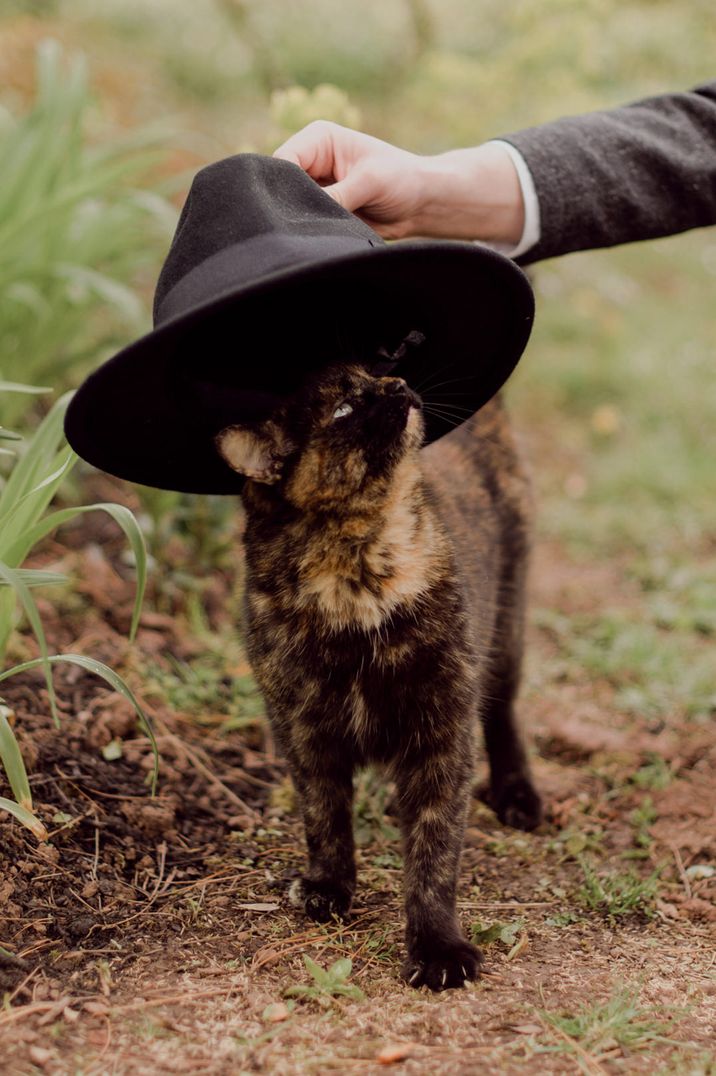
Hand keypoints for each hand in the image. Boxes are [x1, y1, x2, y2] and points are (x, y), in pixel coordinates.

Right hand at [273, 121, 524, 245]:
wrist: (422, 203)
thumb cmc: (402, 180)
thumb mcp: (369, 182)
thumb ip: (336, 196)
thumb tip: (305, 214)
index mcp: (318, 139)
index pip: (282, 161)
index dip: (279, 186)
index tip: (290, 209)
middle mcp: (311, 161)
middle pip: (280, 186)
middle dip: (287, 206)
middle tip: (300, 227)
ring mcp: (314, 187)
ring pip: (289, 208)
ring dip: (299, 222)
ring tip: (314, 233)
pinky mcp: (321, 210)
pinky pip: (304, 223)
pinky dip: (308, 233)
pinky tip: (316, 240)